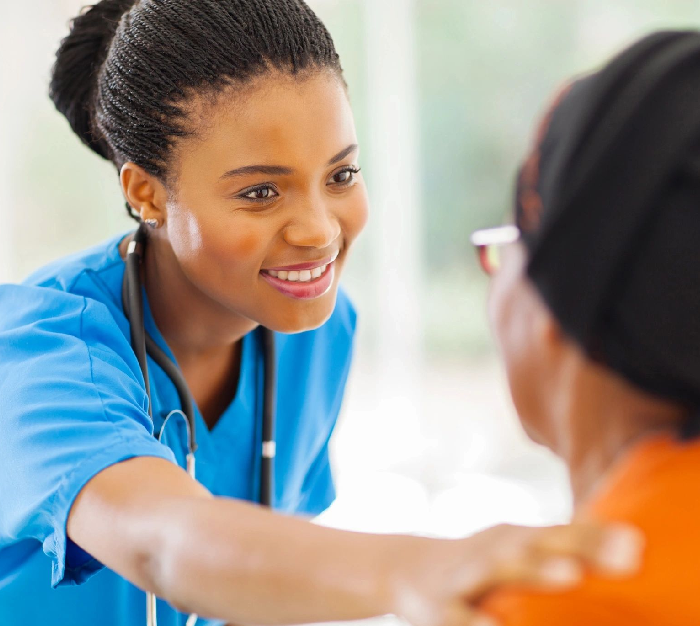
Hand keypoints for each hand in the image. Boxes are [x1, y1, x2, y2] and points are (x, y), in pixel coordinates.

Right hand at [389, 521, 642, 625]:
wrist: (406, 569)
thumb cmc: (478, 563)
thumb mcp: (514, 550)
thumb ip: (561, 548)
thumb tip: (629, 548)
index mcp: (515, 538)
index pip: (562, 533)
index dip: (597, 537)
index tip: (634, 544)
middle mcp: (495, 550)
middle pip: (539, 544)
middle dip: (577, 547)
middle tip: (622, 555)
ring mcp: (466, 575)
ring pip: (502, 569)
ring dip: (534, 569)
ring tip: (568, 574)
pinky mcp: (440, 606)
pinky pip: (460, 616)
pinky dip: (476, 622)